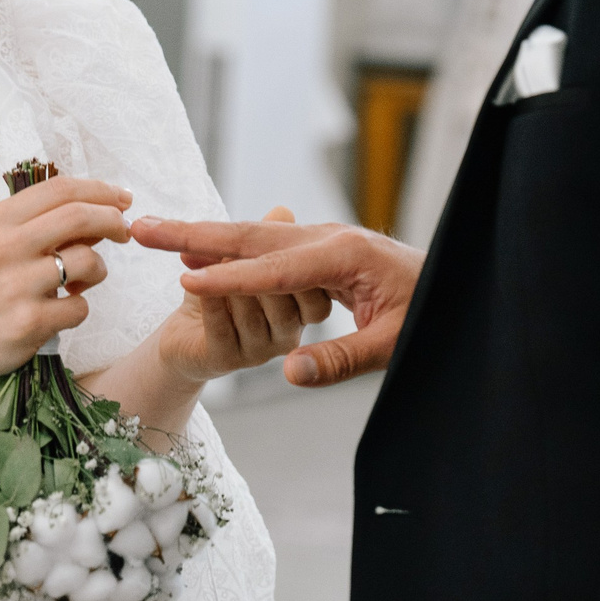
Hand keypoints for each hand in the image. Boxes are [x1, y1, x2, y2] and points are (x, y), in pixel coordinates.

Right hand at [0, 175, 130, 397]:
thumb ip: (34, 228)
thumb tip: (95, 216)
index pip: (59, 189)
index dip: (99, 190)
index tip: (120, 198)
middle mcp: (4, 247)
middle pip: (80, 217)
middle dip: (114, 221)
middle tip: (124, 232)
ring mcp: (16, 285)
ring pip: (88, 262)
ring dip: (98, 272)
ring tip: (81, 283)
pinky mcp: (28, 323)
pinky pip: (80, 308)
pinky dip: (78, 309)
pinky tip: (58, 314)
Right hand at [131, 216, 421, 386]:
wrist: (458, 285)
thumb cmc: (431, 316)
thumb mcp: (393, 346)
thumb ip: (340, 360)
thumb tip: (288, 371)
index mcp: (346, 257)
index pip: (274, 269)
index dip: (228, 278)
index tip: (185, 280)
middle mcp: (328, 237)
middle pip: (249, 234)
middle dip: (192, 233)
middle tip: (141, 229)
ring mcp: (322, 237)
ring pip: (250, 233)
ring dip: (201, 234)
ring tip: (151, 233)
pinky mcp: (319, 245)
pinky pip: (264, 242)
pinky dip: (225, 243)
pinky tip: (195, 247)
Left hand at [150, 208, 334, 383]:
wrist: (183, 340)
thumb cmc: (220, 296)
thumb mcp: (243, 260)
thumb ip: (265, 239)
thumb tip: (283, 211)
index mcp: (301, 311)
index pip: (314, 290)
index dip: (289, 258)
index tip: (271, 230)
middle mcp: (286, 335)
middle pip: (284, 300)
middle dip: (258, 266)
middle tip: (235, 243)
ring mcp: (257, 351)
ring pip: (251, 313)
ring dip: (228, 281)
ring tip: (211, 258)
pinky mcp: (225, 359)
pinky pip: (221, 329)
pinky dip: (208, 302)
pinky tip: (192, 282)